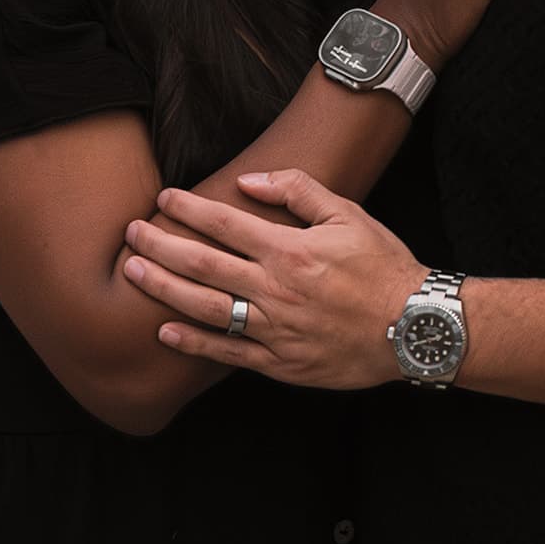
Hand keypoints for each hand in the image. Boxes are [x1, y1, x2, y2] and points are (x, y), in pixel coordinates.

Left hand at [122, 169, 424, 389]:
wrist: (414, 326)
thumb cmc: (382, 266)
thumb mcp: (348, 213)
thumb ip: (297, 190)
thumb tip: (248, 180)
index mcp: (290, 250)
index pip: (225, 223)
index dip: (189, 209)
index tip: (164, 199)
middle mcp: (275, 290)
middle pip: (203, 264)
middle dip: (161, 246)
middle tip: (131, 234)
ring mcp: (275, 330)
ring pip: (206, 308)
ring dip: (164, 289)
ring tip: (133, 274)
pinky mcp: (280, 363)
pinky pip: (228, 353)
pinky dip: (193, 344)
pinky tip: (165, 332)